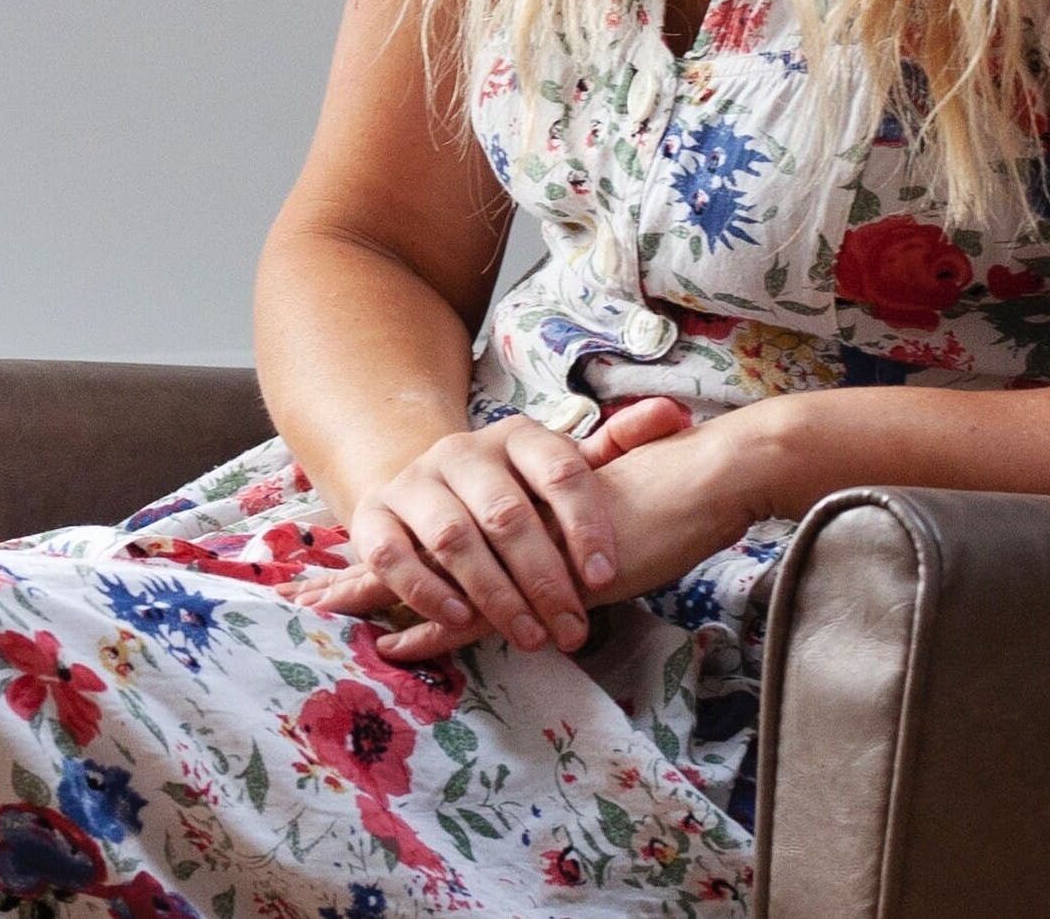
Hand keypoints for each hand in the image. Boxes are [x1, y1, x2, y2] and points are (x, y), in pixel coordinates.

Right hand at [291, 397, 693, 654]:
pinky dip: (427, 591)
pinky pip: (394, 555)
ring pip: (453, 537)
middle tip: (573, 630)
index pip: (560, 469)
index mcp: (517, 437)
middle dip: (544, 579)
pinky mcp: (374, 517)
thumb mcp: (562, 467)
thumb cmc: (512, 490)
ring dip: (494, 594)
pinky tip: (462, 620)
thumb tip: (675, 414)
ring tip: (530, 636)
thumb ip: (615, 446)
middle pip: (507, 513)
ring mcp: (415, 482)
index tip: (606, 576)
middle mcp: (463, 452)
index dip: (586, 524)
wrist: (426, 487)